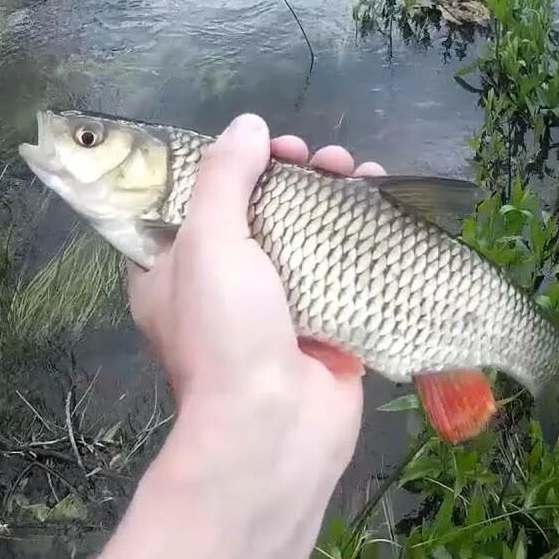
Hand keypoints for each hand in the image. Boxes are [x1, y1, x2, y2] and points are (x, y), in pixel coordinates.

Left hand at [79, 114, 386, 558]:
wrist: (273, 433)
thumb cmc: (226, 336)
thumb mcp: (208, 241)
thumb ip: (225, 177)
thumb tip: (247, 126)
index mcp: (172, 272)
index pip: (196, 201)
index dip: (231, 166)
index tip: (266, 146)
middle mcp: (221, 290)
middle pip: (259, 214)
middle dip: (293, 176)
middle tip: (320, 158)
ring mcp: (277, 312)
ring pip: (307, 238)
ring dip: (334, 199)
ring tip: (359, 172)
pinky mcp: (326, 331)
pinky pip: (345, 273)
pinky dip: (365, 239)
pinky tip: (386, 205)